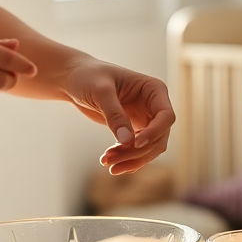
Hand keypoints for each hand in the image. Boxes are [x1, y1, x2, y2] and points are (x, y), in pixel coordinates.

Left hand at [60, 59, 174, 175]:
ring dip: (131, 159)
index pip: (166, 116)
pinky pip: (137, 151)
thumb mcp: (100, 92)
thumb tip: (127, 141)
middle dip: (137, 152)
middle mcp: (154, 105)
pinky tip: (110, 164)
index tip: (135, 144)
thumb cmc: (88, 77)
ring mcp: (146, 119)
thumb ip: (114, 114)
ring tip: (107, 163)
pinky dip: (126, 159)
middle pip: (159, 137)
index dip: (154, 132)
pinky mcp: (134, 130)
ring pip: (149, 148)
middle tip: (111, 160)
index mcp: (153, 89)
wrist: (75, 79)